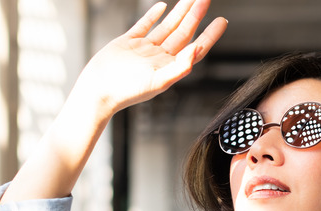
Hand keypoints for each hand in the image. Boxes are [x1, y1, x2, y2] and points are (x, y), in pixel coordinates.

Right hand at [73, 0, 226, 113]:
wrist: (98, 90)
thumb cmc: (127, 92)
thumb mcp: (158, 81)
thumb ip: (180, 67)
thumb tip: (197, 49)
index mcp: (169, 68)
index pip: (195, 48)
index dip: (210, 35)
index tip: (222, 21)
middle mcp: (159, 58)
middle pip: (183, 32)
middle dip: (196, 15)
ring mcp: (144, 49)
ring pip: (167, 26)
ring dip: (179, 12)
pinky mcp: (128, 42)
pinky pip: (144, 25)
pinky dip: (153, 15)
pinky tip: (163, 6)